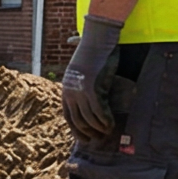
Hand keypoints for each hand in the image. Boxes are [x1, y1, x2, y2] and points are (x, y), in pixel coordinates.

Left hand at [61, 17, 124, 141]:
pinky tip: (111, 124)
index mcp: (66, 89)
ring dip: (99, 128)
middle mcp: (70, 92)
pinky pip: (99, 111)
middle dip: (88, 133)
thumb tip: (77, 59)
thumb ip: (81, 78)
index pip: (68, 116)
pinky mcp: (92, 89)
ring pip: (89, 118)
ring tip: (108, 132)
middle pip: (77, 121)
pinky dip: (105, 120)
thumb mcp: (82, 67)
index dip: (76, 130)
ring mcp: (80, 91)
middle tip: (99, 139)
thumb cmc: (92, 51)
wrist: (97, 39)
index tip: (85, 139)